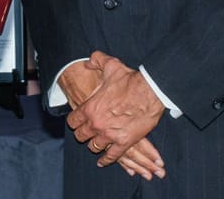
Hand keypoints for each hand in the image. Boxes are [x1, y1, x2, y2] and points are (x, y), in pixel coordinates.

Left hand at [67, 51, 164, 174]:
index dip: (74, 121)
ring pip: (94, 146)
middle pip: (81, 136)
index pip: (73, 121)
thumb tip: (87, 62)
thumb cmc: (130, 79)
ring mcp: (109, 135)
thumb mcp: (109, 65)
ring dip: (94, 144)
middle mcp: (96, 124)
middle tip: (86, 132)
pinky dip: (107, 160)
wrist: (151, 91)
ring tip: (95, 143)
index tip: (77, 121)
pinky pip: (112, 156)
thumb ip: (95, 61)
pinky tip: (103, 161)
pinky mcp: (124, 142)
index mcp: (89, 108)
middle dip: (82, 133)